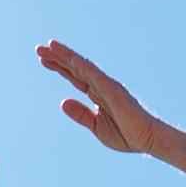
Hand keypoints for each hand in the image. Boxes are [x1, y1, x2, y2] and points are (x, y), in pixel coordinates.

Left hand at [39, 41, 166, 155]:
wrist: (147, 140)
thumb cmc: (126, 135)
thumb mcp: (96, 126)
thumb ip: (81, 114)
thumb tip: (62, 102)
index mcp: (96, 94)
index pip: (73, 77)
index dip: (58, 67)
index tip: (42, 60)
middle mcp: (100, 86)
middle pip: (74, 68)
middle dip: (57, 57)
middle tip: (39, 48)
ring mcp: (107, 86)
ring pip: (83, 67)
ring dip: (66, 56)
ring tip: (49, 46)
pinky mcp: (114, 90)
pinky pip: (96, 76)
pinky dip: (83, 67)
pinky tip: (71, 59)